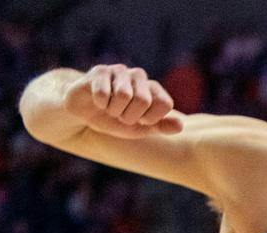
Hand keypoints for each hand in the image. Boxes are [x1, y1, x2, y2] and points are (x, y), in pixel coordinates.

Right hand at [66, 65, 181, 137]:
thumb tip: (180, 125)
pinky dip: (100, 103)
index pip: (165, 104)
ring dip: (114, 110)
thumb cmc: (116, 120)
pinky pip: (104, 92)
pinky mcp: (100, 71)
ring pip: (124, 95)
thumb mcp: (140, 128)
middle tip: (121, 115)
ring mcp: (120, 71)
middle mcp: (139, 77)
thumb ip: (160, 126)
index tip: (140, 121)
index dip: (151, 119)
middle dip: (129, 116)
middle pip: (144, 100)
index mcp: (153, 90)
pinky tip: (98, 101)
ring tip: (110, 108)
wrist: (85, 115)